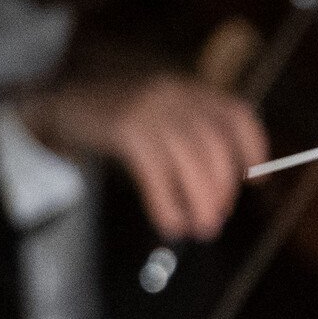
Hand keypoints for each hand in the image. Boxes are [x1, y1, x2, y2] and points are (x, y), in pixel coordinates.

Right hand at [14, 70, 266, 240]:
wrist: (63, 102)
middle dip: (221, 188)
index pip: (237, 113)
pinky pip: (155, 172)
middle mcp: (175, 94)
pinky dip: (167, 203)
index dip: (253, 148)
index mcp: (190, 90)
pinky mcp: (124, 127)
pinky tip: (170, 223)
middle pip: (215, 144)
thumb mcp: (161, 116)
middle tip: (214, 218)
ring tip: (200, 228)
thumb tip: (220, 197)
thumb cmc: (118, 119)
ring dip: (201, 199)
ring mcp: (149, 108)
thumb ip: (191, 141)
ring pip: (190, 158)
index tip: (254, 181)